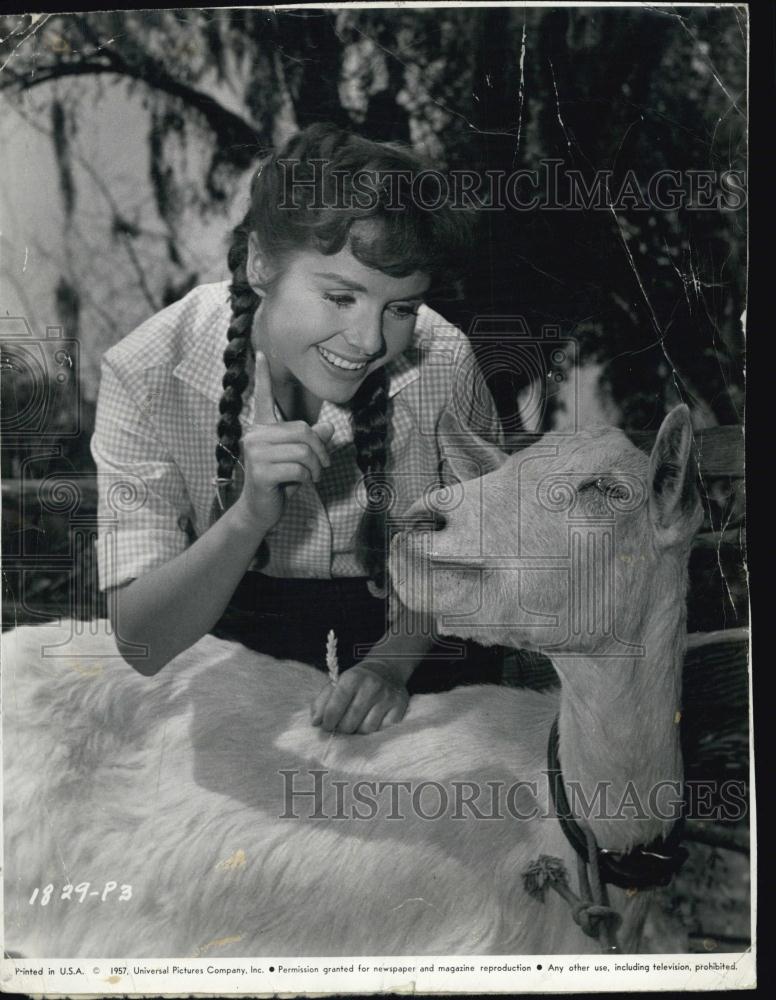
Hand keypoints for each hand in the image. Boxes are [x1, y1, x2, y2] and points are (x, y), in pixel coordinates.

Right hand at [233, 352, 333, 532]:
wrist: (260, 510)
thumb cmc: (279, 482)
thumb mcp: (299, 459)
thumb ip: (311, 442)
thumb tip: (329, 427)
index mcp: (262, 428)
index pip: (262, 398)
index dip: (263, 376)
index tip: (259, 354)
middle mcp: (254, 435)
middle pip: (302, 430)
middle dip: (320, 450)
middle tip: (322, 466)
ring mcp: (254, 452)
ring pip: (303, 450)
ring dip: (315, 467)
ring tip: (311, 477)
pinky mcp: (260, 471)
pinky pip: (299, 467)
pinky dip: (307, 478)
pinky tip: (299, 484)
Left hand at [311, 660, 409, 733]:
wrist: (387, 668)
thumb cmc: (357, 680)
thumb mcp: (337, 684)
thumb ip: (322, 702)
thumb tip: (315, 722)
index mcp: (352, 678)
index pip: (335, 707)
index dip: (328, 721)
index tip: (326, 726)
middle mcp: (371, 686)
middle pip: (350, 722)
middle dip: (342, 729)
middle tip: (341, 727)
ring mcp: (387, 696)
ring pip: (367, 729)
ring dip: (358, 731)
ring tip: (356, 724)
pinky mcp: (400, 706)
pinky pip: (383, 729)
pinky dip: (375, 731)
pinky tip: (372, 722)